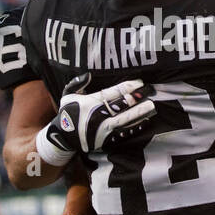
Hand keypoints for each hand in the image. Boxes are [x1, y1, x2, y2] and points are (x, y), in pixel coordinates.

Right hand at [37, 73, 156, 164]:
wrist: (62, 138)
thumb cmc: (67, 114)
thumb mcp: (67, 96)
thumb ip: (77, 83)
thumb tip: (88, 74)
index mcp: (91, 102)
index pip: (113, 92)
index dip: (128, 86)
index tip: (140, 82)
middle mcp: (99, 115)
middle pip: (122, 104)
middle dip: (137, 97)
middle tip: (151, 91)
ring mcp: (103, 128)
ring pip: (125, 119)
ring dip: (139, 112)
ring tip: (152, 106)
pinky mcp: (106, 139)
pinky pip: (123, 133)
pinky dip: (134, 128)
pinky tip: (144, 122)